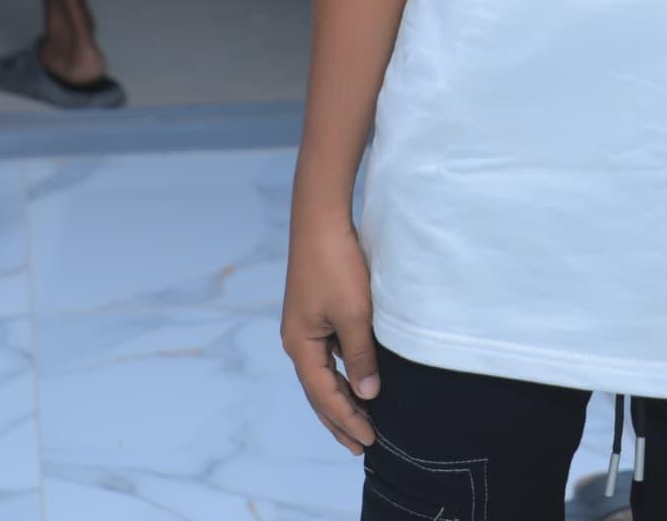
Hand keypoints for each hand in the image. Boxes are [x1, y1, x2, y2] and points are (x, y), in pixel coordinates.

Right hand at [281, 212, 382, 454]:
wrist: (320, 220)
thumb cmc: (336, 265)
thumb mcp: (354, 314)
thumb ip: (361, 357)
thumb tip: (369, 395)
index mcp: (300, 346)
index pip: (325, 395)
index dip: (347, 420)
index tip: (369, 442)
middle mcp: (297, 341)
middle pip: (318, 391)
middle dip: (339, 419)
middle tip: (361, 446)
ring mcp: (304, 328)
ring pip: (322, 375)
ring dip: (341, 399)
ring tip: (361, 421)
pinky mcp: (314, 314)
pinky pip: (328, 355)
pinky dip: (342, 374)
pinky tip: (358, 381)